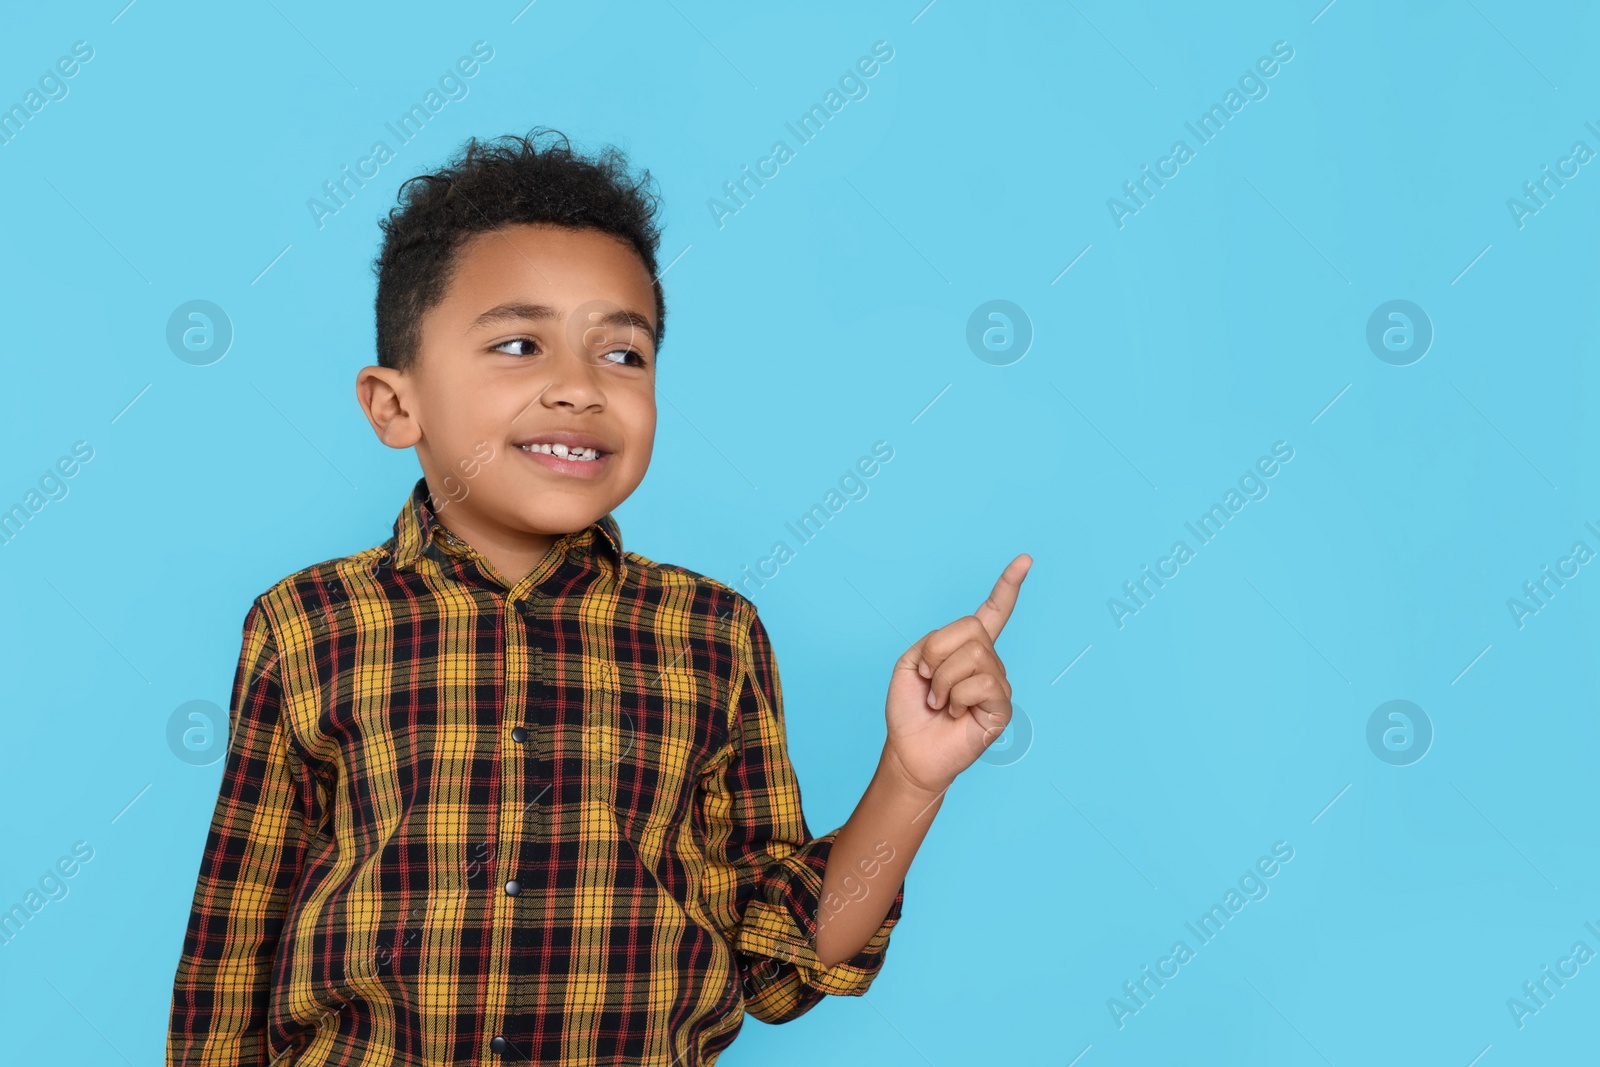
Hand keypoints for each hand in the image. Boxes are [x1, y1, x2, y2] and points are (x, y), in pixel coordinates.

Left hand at [881, 553, 1031, 796]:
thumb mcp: (910, 663)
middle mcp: (988, 662)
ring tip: (940, 701)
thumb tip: (968, 650)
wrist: (908, 750)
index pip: (993, 611)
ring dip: (943, 680)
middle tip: (927, 681)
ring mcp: (998, 684)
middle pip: (971, 630)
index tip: (1024, 560)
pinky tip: (955, 712)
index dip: (1008, 585)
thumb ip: (935, 642)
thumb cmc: (910, 709)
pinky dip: (957, 697)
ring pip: (974, 656)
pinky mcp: (1001, 708)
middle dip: (936, 654)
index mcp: (967, 647)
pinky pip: (983, 683)